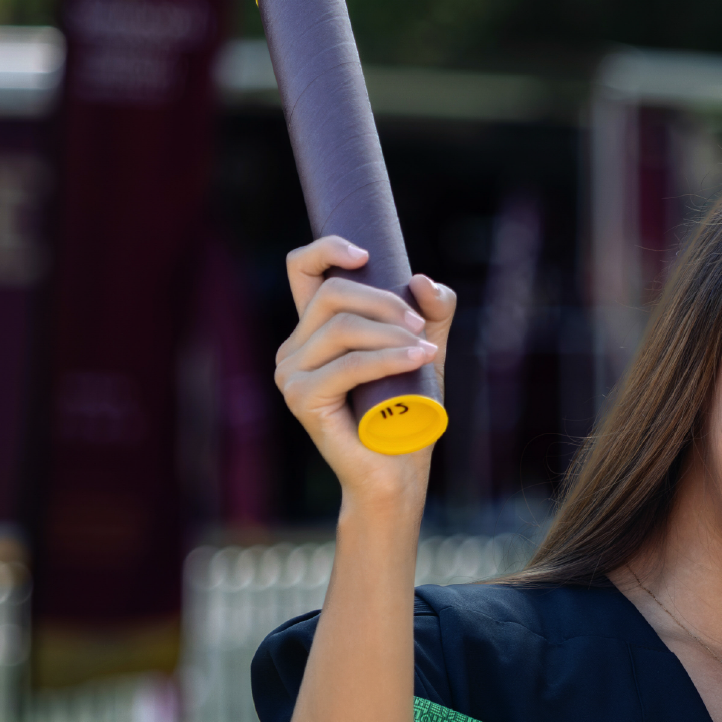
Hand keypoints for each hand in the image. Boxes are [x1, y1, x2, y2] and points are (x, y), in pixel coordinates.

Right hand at [276, 237, 458, 505]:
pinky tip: (418, 359)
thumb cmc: (406, 413)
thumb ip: (430, 313)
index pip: (302, 270)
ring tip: (425, 350)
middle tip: (420, 326)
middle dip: (382, 301)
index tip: (365, 254)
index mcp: (314, 331)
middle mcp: (294, 348)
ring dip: (391, 334)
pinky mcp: (302, 399)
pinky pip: (348, 365)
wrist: (397, 472)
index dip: (327, 249)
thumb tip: (420, 279)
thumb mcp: (423, 350)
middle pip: (331, 294)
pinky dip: (387, 358)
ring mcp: (291, 374)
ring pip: (342, 328)